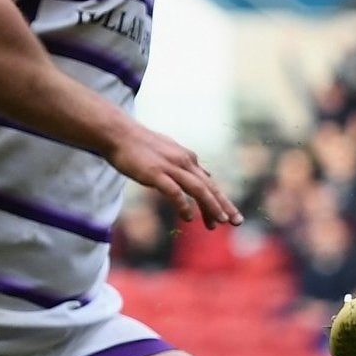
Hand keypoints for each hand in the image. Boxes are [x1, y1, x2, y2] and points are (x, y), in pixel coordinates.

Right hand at [109, 125, 242, 227]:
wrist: (118, 133)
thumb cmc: (141, 145)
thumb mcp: (170, 153)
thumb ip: (188, 165)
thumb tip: (204, 174)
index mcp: (188, 159)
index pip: (209, 183)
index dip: (220, 200)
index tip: (230, 216)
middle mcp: (184, 162)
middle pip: (209, 187)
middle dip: (224, 205)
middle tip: (237, 222)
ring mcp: (171, 167)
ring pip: (198, 189)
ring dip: (210, 206)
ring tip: (219, 222)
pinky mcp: (155, 173)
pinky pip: (174, 191)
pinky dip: (183, 205)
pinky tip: (188, 217)